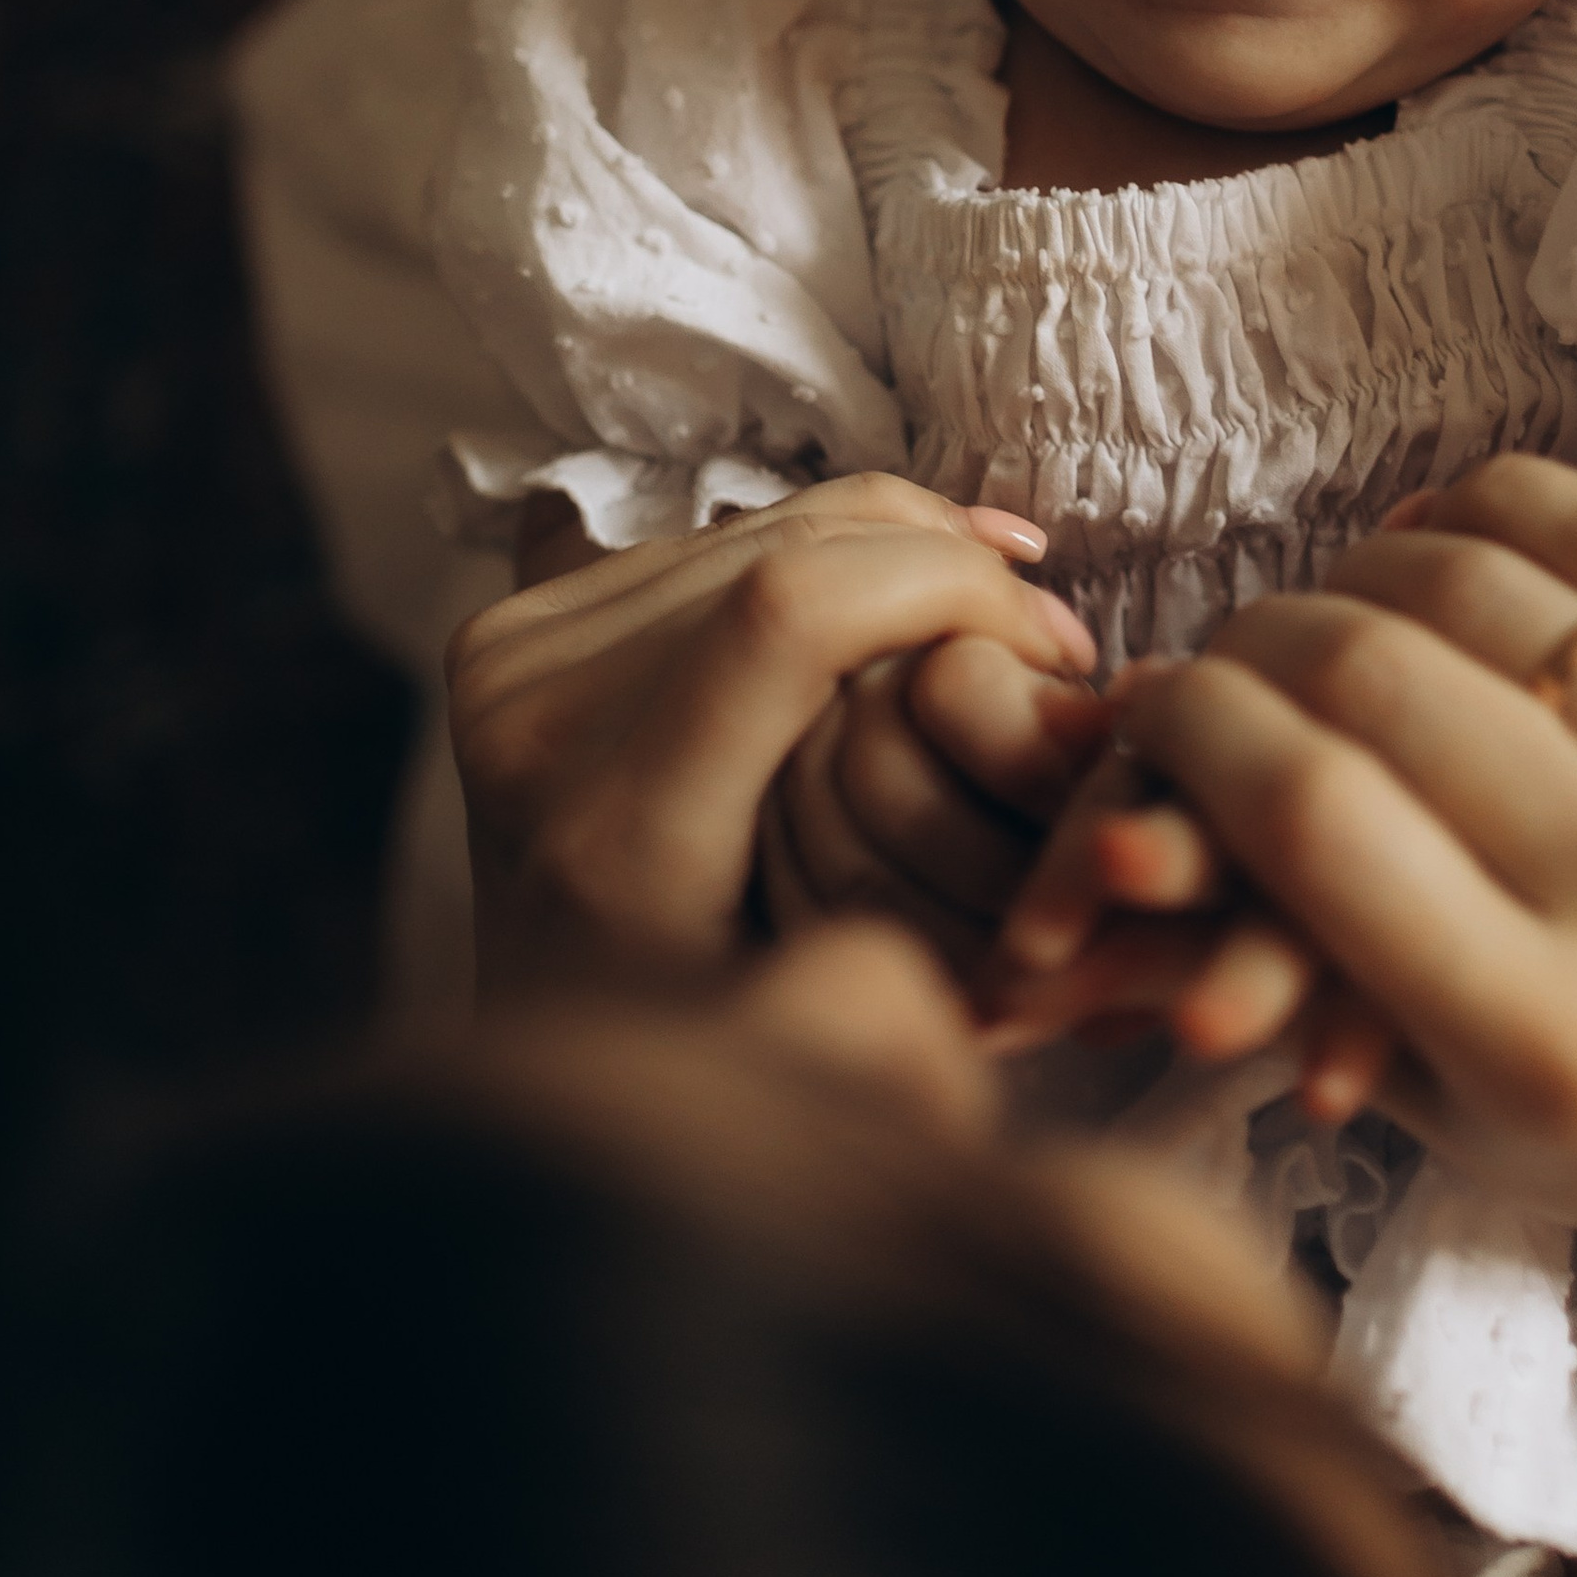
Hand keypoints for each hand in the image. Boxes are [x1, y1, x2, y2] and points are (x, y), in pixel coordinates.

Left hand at [448, 478, 1097, 995]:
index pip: (789, 614)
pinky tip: (905, 593)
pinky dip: (826, 547)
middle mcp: (536, 726)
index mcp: (615, 837)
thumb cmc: (710, 1053)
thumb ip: (917, 912)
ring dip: (898, 545)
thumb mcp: (835, 1008)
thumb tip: (1066, 744)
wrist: (540, 1054)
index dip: (942, 588)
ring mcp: (511, 664)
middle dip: (945, 562)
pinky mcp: (510, 632)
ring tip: (995, 605)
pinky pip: (706, 539)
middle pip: (781, 547)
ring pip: (756, 523)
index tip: (1052, 646)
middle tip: (1052, 630)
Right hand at [1012, 458, 1576, 1272]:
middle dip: (1262, 643)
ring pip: (1483, 588)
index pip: (1310, 809)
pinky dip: (1492, 514)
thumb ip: (1257, 950)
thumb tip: (1065, 862)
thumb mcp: (1408, 1085)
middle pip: (1381, 680)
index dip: (1196, 727)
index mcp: (1552, 1039)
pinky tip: (1440, 541)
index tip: (1154, 708)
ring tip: (1332, 609)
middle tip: (1230, 654)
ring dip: (1368, 573)